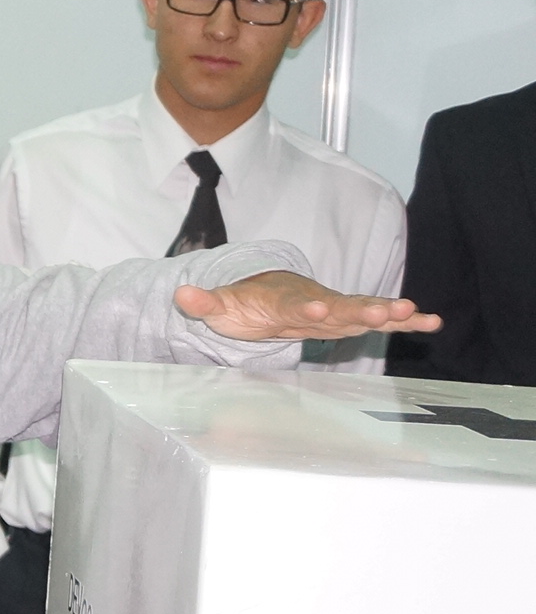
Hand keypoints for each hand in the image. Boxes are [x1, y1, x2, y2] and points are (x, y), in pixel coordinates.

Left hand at [174, 271, 439, 340]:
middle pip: (339, 307)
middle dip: (359, 309)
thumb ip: (203, 302)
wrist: (268, 291)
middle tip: (383, 312)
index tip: (314, 309)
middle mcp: (316, 302)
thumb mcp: (220, 305)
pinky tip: (432, 322)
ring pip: (364, 309)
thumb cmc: (245, 303)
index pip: (293, 306)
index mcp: (283, 301)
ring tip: (416, 314)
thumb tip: (181, 294)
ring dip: (388, 312)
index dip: (303, 309)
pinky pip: (381, 319)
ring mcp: (336, 308)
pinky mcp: (350, 317)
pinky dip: (404, 320)